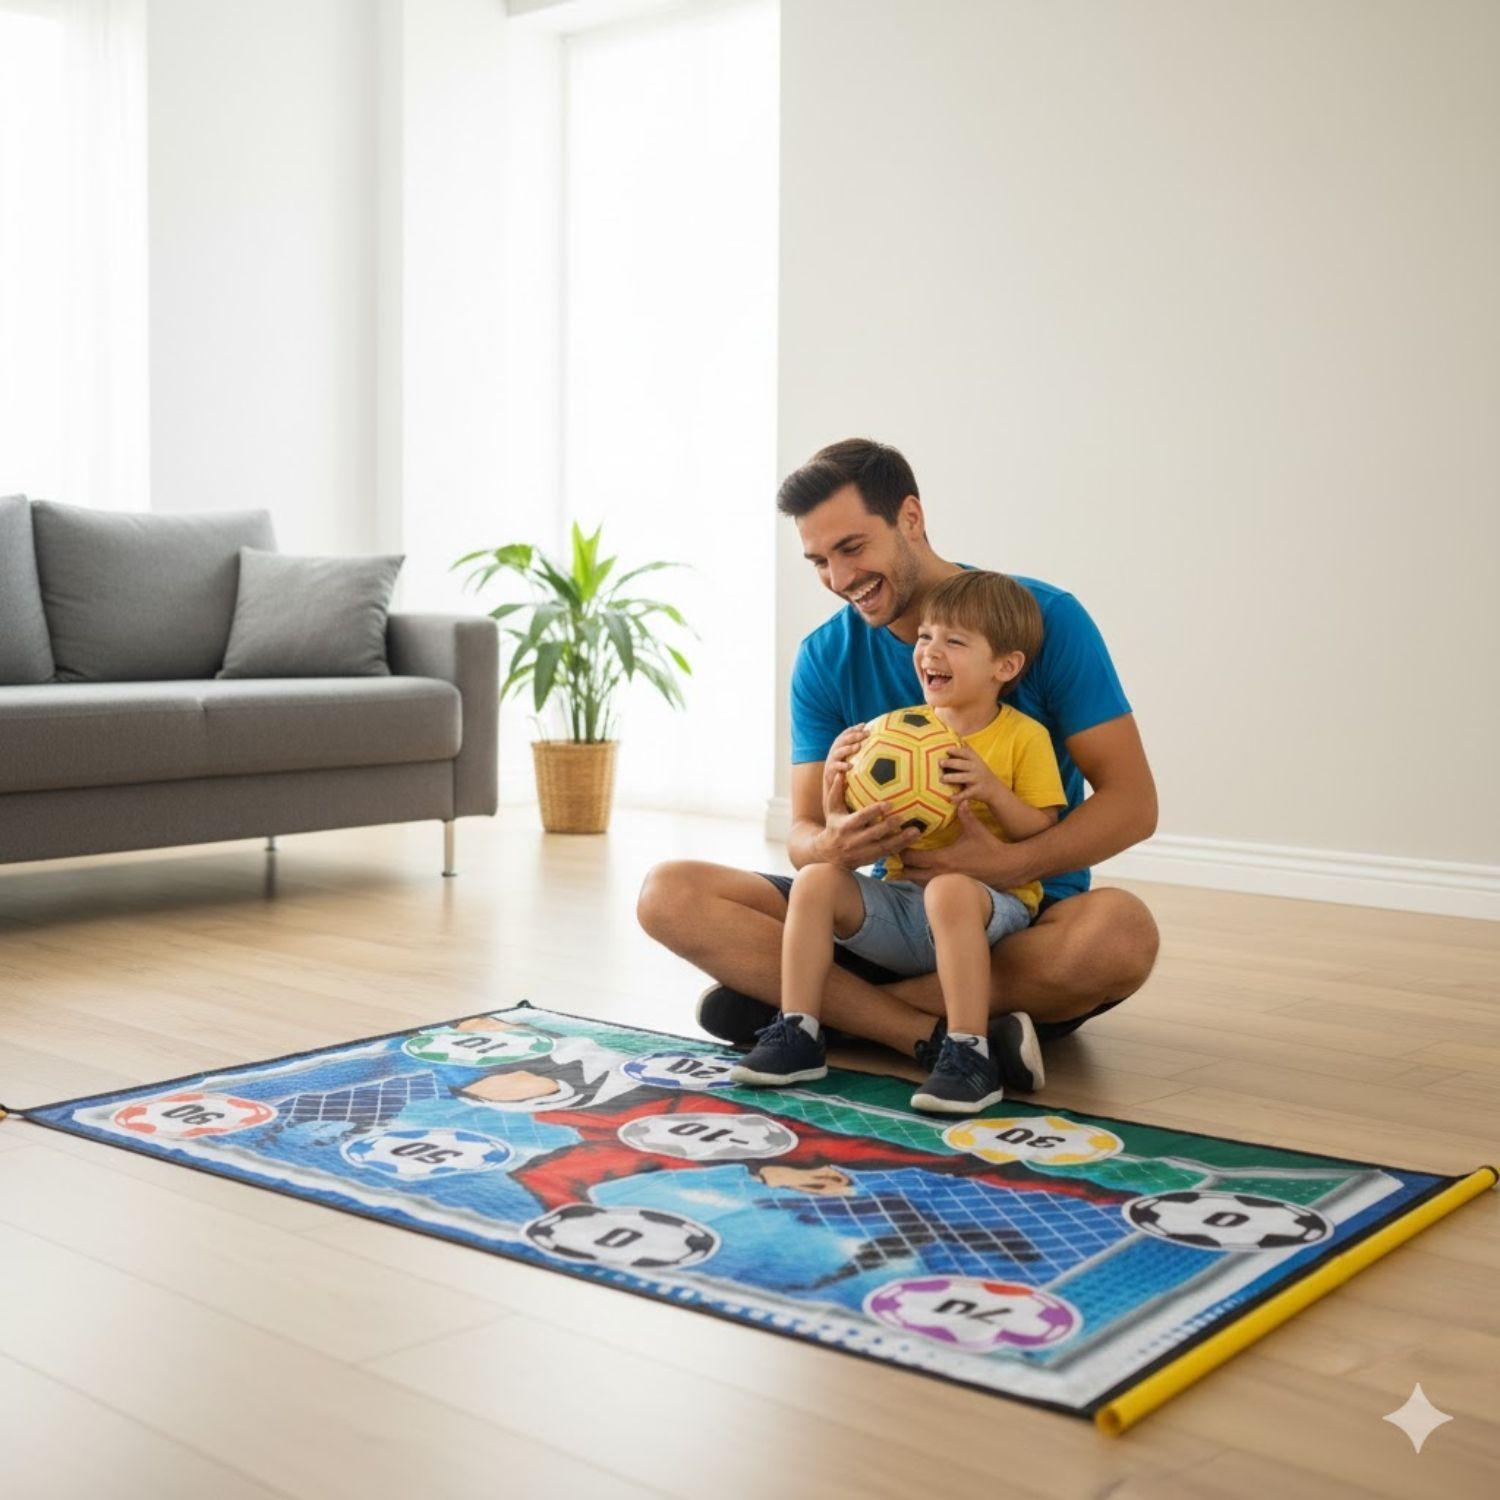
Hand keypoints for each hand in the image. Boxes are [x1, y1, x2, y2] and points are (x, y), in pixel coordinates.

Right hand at [818, 722, 920, 869]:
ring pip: (884, 846)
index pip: (861, 818)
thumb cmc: (833, 827)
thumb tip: (839, 772)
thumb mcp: (831, 810)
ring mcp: (863, 852)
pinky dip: (901, 847)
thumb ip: (835, 792)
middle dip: (890, 826)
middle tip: (905, 816)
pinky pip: (888, 853)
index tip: (889, 803)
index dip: (874, 811)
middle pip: (875, 833)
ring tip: (916, 831)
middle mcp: (854, 840)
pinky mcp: (871, 859)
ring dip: (901, 840)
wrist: (829, 856)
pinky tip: (914, 839)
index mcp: (845, 826)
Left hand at [899, 800, 1022, 886]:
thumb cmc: (990, 848)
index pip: (911, 858)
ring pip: (917, 883)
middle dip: (901, 865)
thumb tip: (960, 799)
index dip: (901, 851)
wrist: (1006, 868)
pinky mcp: (951, 888)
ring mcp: (945, 883)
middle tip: (897, 854)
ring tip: (904, 864)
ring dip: (910, 874)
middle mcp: (940, 874)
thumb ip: (965, 814)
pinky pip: (929, 887)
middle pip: (908, 873)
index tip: (897, 842)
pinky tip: (921, 872)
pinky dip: (922, 881)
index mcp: (942, 859)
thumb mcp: (976, 829)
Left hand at [939, 744, 1003, 811]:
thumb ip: (965, 756)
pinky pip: (966, 794)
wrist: (995, 789)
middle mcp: (976, 768)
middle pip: (962, 764)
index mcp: (975, 760)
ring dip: (952, 778)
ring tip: (942, 778)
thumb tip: (949, 746)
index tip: (947, 750)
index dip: (956, 751)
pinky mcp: (976, 791)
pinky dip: (958, 797)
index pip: (965, 753)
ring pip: (963, 778)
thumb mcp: (976, 763)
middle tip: (940, 763)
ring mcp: (977, 779)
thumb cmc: (980, 774)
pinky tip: (950, 798)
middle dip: (951, 763)